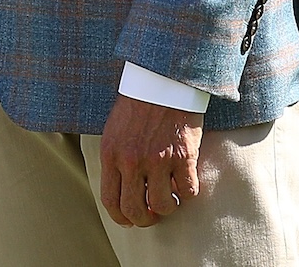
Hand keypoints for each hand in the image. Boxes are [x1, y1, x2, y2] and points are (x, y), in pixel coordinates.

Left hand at [99, 95, 201, 228]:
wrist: (163, 78)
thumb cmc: (139, 103)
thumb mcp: (115, 130)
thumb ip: (116, 158)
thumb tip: (122, 188)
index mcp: (111, 154)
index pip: (111, 201)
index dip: (122, 218)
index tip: (131, 219)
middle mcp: (132, 161)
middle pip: (134, 210)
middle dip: (145, 219)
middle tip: (154, 213)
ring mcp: (158, 160)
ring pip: (162, 206)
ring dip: (168, 207)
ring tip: (171, 197)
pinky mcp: (183, 157)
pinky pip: (188, 191)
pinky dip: (188, 192)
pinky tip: (186, 181)